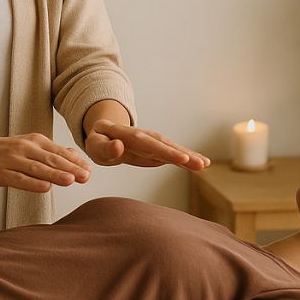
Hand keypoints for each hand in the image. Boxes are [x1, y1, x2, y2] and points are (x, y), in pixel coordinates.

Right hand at [0, 131, 91, 192]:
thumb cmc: (4, 150)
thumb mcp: (29, 145)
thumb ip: (50, 152)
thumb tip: (74, 155)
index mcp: (35, 142)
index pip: (59, 151)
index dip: (75, 161)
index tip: (90, 170)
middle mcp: (25, 149)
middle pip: (52, 159)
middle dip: (70, 168)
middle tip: (86, 176)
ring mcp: (13, 161)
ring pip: (38, 168)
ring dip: (55, 174)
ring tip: (71, 180)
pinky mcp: (1, 173)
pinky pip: (19, 179)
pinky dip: (33, 183)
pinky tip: (45, 187)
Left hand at [85, 120, 210, 170]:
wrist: (105, 135)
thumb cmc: (98, 143)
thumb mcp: (95, 146)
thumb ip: (105, 148)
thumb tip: (119, 147)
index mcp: (125, 134)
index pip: (145, 142)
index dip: (164, 150)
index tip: (181, 159)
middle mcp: (143, 136)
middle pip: (162, 144)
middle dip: (180, 154)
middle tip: (199, 163)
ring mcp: (151, 142)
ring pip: (170, 147)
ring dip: (188, 155)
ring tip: (204, 165)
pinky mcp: (156, 150)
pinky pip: (172, 154)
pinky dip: (187, 158)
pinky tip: (202, 164)